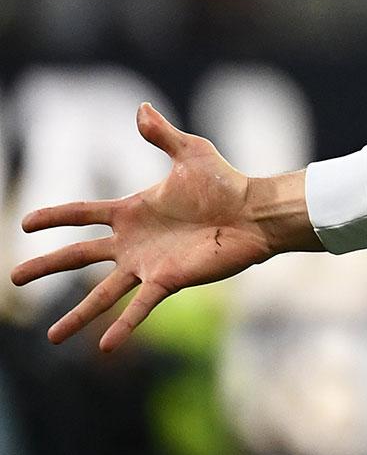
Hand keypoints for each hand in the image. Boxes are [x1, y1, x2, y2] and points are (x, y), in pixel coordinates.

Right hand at [8, 104, 318, 351]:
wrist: (254, 213)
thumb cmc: (226, 182)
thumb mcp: (190, 152)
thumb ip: (162, 134)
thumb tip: (141, 108)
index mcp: (131, 212)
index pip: (81, 214)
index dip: (54, 217)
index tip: (25, 224)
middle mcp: (133, 242)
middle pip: (78, 256)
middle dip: (46, 267)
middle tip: (14, 280)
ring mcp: (148, 264)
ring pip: (102, 293)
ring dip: (78, 315)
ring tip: (53, 338)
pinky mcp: (168, 281)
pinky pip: (139, 307)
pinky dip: (122, 327)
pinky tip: (104, 347)